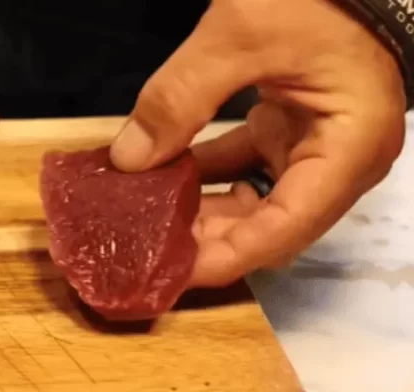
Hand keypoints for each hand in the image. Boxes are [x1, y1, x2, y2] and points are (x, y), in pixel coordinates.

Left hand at [109, 0, 406, 287]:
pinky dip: (204, 173)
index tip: (170, 272)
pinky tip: (159, 175)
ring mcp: (316, 144)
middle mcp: (339, 161)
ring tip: (145, 218)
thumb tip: (127, 160)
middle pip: (267, 225)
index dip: (225, 256)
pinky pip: (245, 165)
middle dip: (205, 238)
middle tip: (143, 249)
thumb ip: (181, 98)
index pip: (283, 230)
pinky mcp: (292, 125)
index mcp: (348, 151)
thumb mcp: (241, 34)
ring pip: (254, 201)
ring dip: (200, 210)